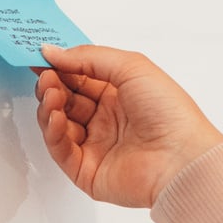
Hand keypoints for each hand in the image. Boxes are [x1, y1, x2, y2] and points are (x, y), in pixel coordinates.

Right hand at [33, 44, 222, 207]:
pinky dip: (52, 132)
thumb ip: (88, 57)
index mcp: (120, 94)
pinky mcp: (87, 171)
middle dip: (52, 85)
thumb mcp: (131, 67)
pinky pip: (60, 150)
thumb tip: (53, 52)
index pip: (80, 77)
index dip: (60, 67)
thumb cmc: (170, 113)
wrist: (181, 159)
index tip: (41, 56)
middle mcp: (107, 120)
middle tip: (45, 75)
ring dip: (50, 106)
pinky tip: (55, 116)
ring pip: (58, 124)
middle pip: (66, 100)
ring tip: (52, 94)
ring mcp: (96, 146)